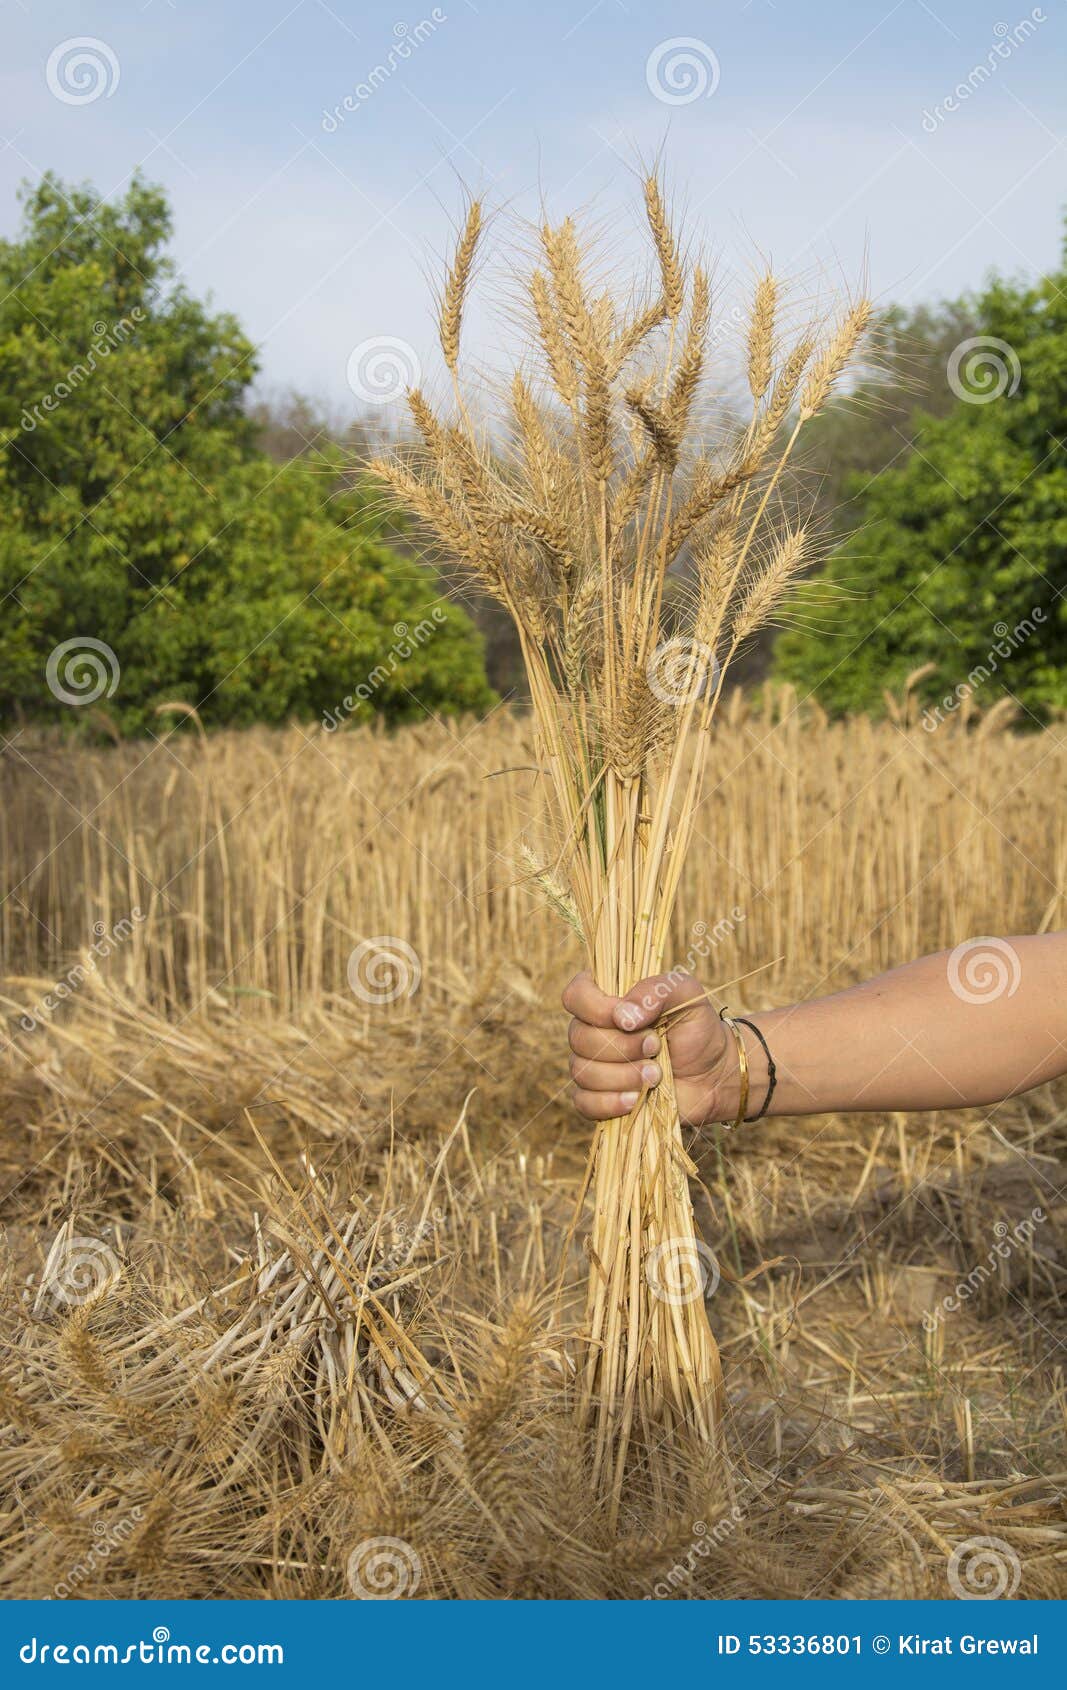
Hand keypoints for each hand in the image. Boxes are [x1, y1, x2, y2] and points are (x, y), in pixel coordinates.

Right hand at [561, 969, 729, 1124]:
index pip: (575, 996)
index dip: (596, 1008)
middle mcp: (592, 1031)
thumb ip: (655, 991)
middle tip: (656, 1047)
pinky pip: (584, 1103)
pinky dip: (610, 1103)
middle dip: (622, 1046)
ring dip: (624, 1075)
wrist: (713, 1075)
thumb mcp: (686, 995)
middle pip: (579, 1038)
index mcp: (606, 1000)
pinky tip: (636, 1099)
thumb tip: (623, 1018)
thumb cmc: (696, 1029)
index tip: (630, 1020)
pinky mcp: (599, 1100)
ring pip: (583, 1072)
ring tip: (656, 1075)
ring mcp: (593, 1067)